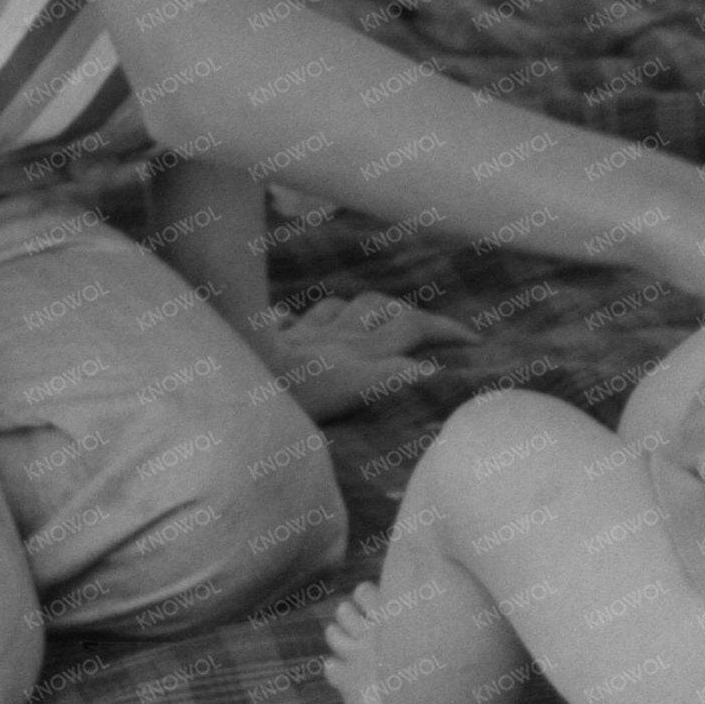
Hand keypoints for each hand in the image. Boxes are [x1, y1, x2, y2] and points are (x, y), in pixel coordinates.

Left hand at [261, 292, 481, 420]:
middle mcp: (337, 338)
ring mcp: (304, 336)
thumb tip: (431, 371)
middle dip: (415, 317)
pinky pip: (293, 319)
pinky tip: (300, 320)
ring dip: (368, 310)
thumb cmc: (285, 394)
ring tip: (382, 319)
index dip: (445, 331)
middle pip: (383, 312)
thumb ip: (389, 377)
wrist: (230, 378)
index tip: (474, 341)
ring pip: (345, 309)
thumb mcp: (347, 390)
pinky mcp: (272, 339)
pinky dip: (305, 318)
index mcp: (359, 352)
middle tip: (437, 330)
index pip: (412, 328)